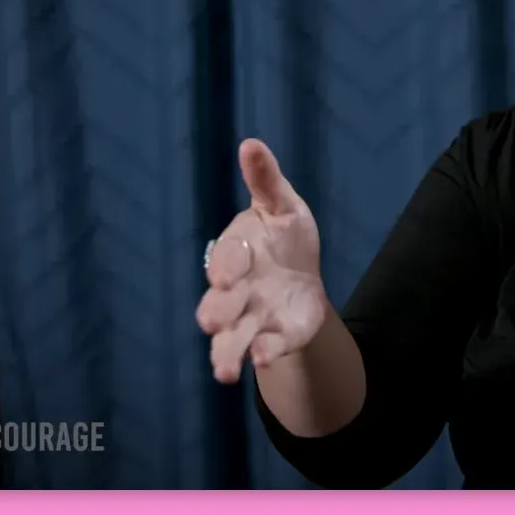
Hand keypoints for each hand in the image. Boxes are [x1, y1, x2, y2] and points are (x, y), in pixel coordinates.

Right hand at [195, 139, 328, 383]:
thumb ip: (265, 180)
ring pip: (233, 339)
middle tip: (213, 325)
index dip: (224, 268)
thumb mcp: (281, 204)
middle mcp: (238, 290)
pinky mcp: (274, 338)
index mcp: (239, 252)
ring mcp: (253, 318)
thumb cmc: (284, 235)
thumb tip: (251, 143)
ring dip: (227, 354)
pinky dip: (266, 354)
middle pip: (220, 306)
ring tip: (226, 372)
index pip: (227, 259)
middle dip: (216, 314)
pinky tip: (264, 359)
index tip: (224, 277)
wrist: (301, 276)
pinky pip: (268, 349)